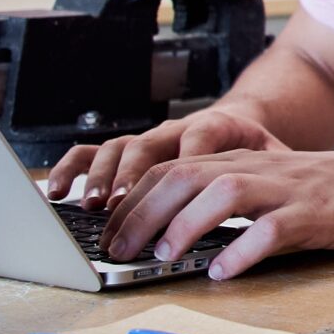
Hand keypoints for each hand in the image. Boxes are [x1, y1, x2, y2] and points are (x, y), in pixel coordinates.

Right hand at [46, 106, 287, 209]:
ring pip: (118, 148)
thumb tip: (276, 206)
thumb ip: (275, 174)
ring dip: (101, 176)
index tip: (177, 195)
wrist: (243, 126)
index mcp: (218, 128)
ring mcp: (149, 139)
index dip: (185, 165)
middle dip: (133, 178)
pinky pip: (93, 152)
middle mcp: (177, 131)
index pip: (199, 140)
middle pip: (150, 148)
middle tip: (121, 208)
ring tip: (92, 204)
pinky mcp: (130, 150)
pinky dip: (71, 168)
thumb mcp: (275, 158)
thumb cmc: (258, 150)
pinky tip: (56, 191)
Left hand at [97, 146, 333, 279]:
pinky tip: (224, 272)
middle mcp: (259, 169)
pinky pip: (273, 229)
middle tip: (118, 249)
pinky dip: (242, 251)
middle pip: (186, 175)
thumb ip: (229, 200)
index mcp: (244, 161)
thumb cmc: (333, 191)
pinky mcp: (316, 213)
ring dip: (185, 224)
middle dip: (142, 212)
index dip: (133, 199)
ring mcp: (288, 189)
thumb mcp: (273, 184)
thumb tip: (170, 232)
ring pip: (224, 192)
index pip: (173, 169)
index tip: (108, 233)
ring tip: (163, 254)